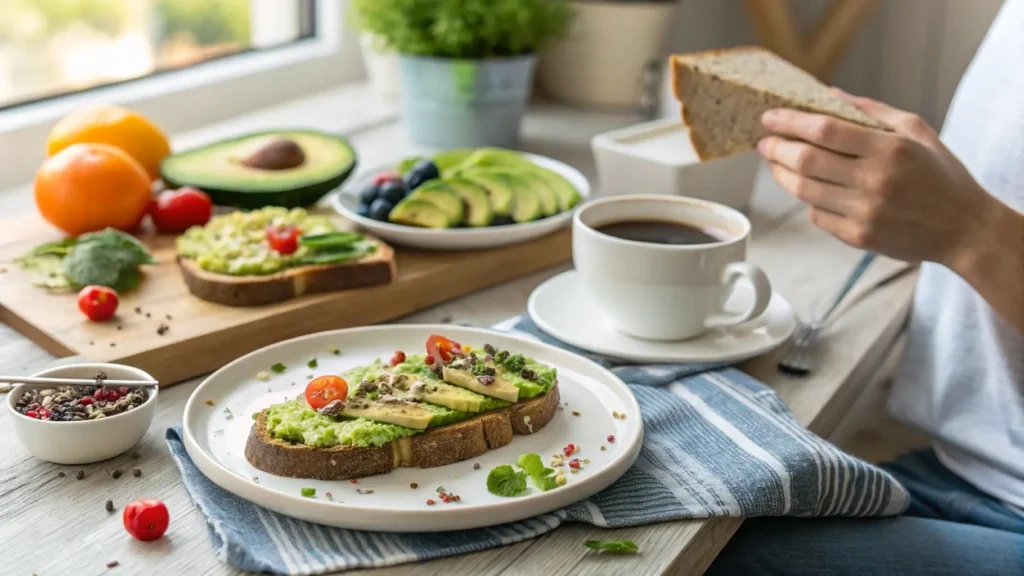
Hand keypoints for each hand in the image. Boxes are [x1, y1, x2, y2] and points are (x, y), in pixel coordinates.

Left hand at [756, 90, 997, 266]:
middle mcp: (874, 181)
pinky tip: (806, 189)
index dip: (791, 122)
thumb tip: (829, 94)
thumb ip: (872, 111)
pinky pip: (816, 215)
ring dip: (782, 174)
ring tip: (776, 162)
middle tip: (764, 142)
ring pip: (803, 190)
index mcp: (889, 149)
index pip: (825, 131)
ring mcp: (864, 212)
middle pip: (806, 161)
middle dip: (776, 148)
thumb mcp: (916, 131)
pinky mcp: (858, 237)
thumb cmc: (941, 175)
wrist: (963, 229)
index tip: (769, 117)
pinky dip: (806, 200)